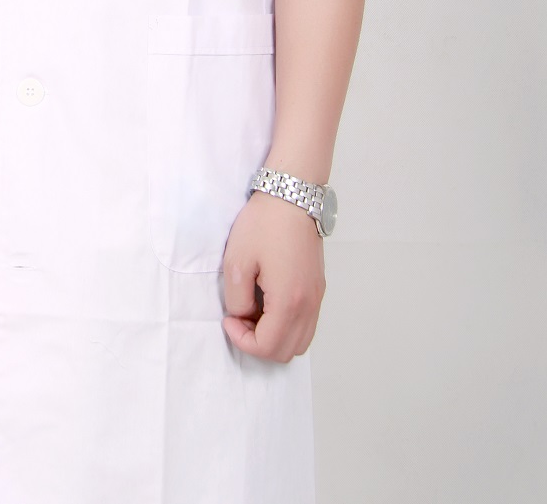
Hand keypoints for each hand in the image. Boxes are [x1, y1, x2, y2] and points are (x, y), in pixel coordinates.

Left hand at [221, 189, 325, 361]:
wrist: (292, 196)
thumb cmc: (264, 224)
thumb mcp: (237, 261)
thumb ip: (237, 299)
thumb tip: (243, 315)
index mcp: (289, 301)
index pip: (268, 347)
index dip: (242, 340)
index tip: (228, 318)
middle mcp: (309, 305)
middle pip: (286, 351)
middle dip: (258, 343)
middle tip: (240, 317)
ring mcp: (317, 297)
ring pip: (300, 341)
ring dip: (275, 337)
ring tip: (254, 311)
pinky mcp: (318, 287)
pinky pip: (306, 323)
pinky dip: (287, 325)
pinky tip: (269, 302)